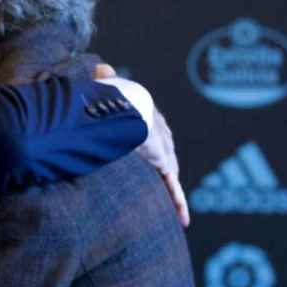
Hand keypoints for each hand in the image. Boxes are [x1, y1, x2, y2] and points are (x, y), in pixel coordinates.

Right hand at [95, 62, 189, 227]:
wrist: (122, 105)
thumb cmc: (109, 95)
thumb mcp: (105, 87)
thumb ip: (104, 80)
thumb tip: (102, 68)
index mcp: (146, 111)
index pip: (153, 129)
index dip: (152, 141)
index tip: (151, 151)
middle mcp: (159, 129)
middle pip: (164, 150)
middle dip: (164, 164)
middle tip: (164, 182)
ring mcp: (163, 147)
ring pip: (169, 171)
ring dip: (171, 188)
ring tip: (173, 207)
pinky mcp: (164, 163)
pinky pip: (173, 187)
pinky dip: (178, 202)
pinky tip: (184, 219)